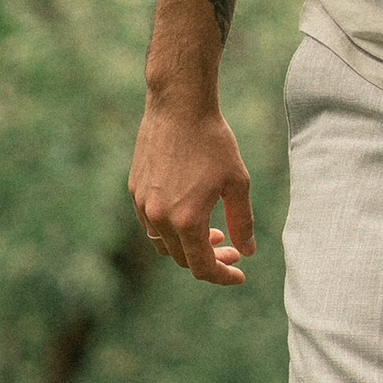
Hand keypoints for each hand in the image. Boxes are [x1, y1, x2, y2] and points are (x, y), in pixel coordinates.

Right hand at [129, 94, 256, 284]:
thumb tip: (248, 250)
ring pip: (164, 242)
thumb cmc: (213, 142)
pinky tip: (189, 212)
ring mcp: (142, 204)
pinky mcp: (134, 189)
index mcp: (186, 220)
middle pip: (182, 258)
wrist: (179, 107)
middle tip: (232, 248)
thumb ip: (242, 222)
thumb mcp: (238, 183)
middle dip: (209, 258)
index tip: (239, 274)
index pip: (201, 266)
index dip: (222, 275)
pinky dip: (171, 227)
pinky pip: (151, 222)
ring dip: (188, 244)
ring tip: (212, 231)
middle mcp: (158, 217)